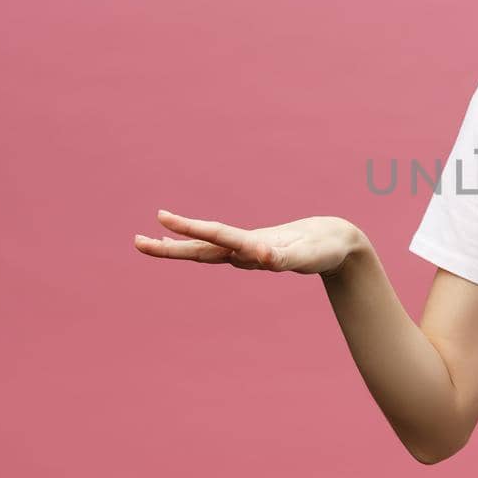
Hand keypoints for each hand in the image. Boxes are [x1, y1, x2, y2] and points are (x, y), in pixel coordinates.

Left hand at [133, 210, 362, 277]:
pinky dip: (203, 240)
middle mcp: (245, 253)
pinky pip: (222, 244)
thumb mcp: (308, 254)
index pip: (216, 237)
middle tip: (135, 242)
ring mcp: (249, 252)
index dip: (190, 228)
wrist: (342, 250)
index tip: (162, 219)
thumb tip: (262, 258)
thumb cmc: (328, 249)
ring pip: (207, 250)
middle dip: (169, 248)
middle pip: (200, 252)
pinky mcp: (256, 247)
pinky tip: (195, 239)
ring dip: (179, 246)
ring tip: (154, 237)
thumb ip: (285, 258)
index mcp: (253, 251)